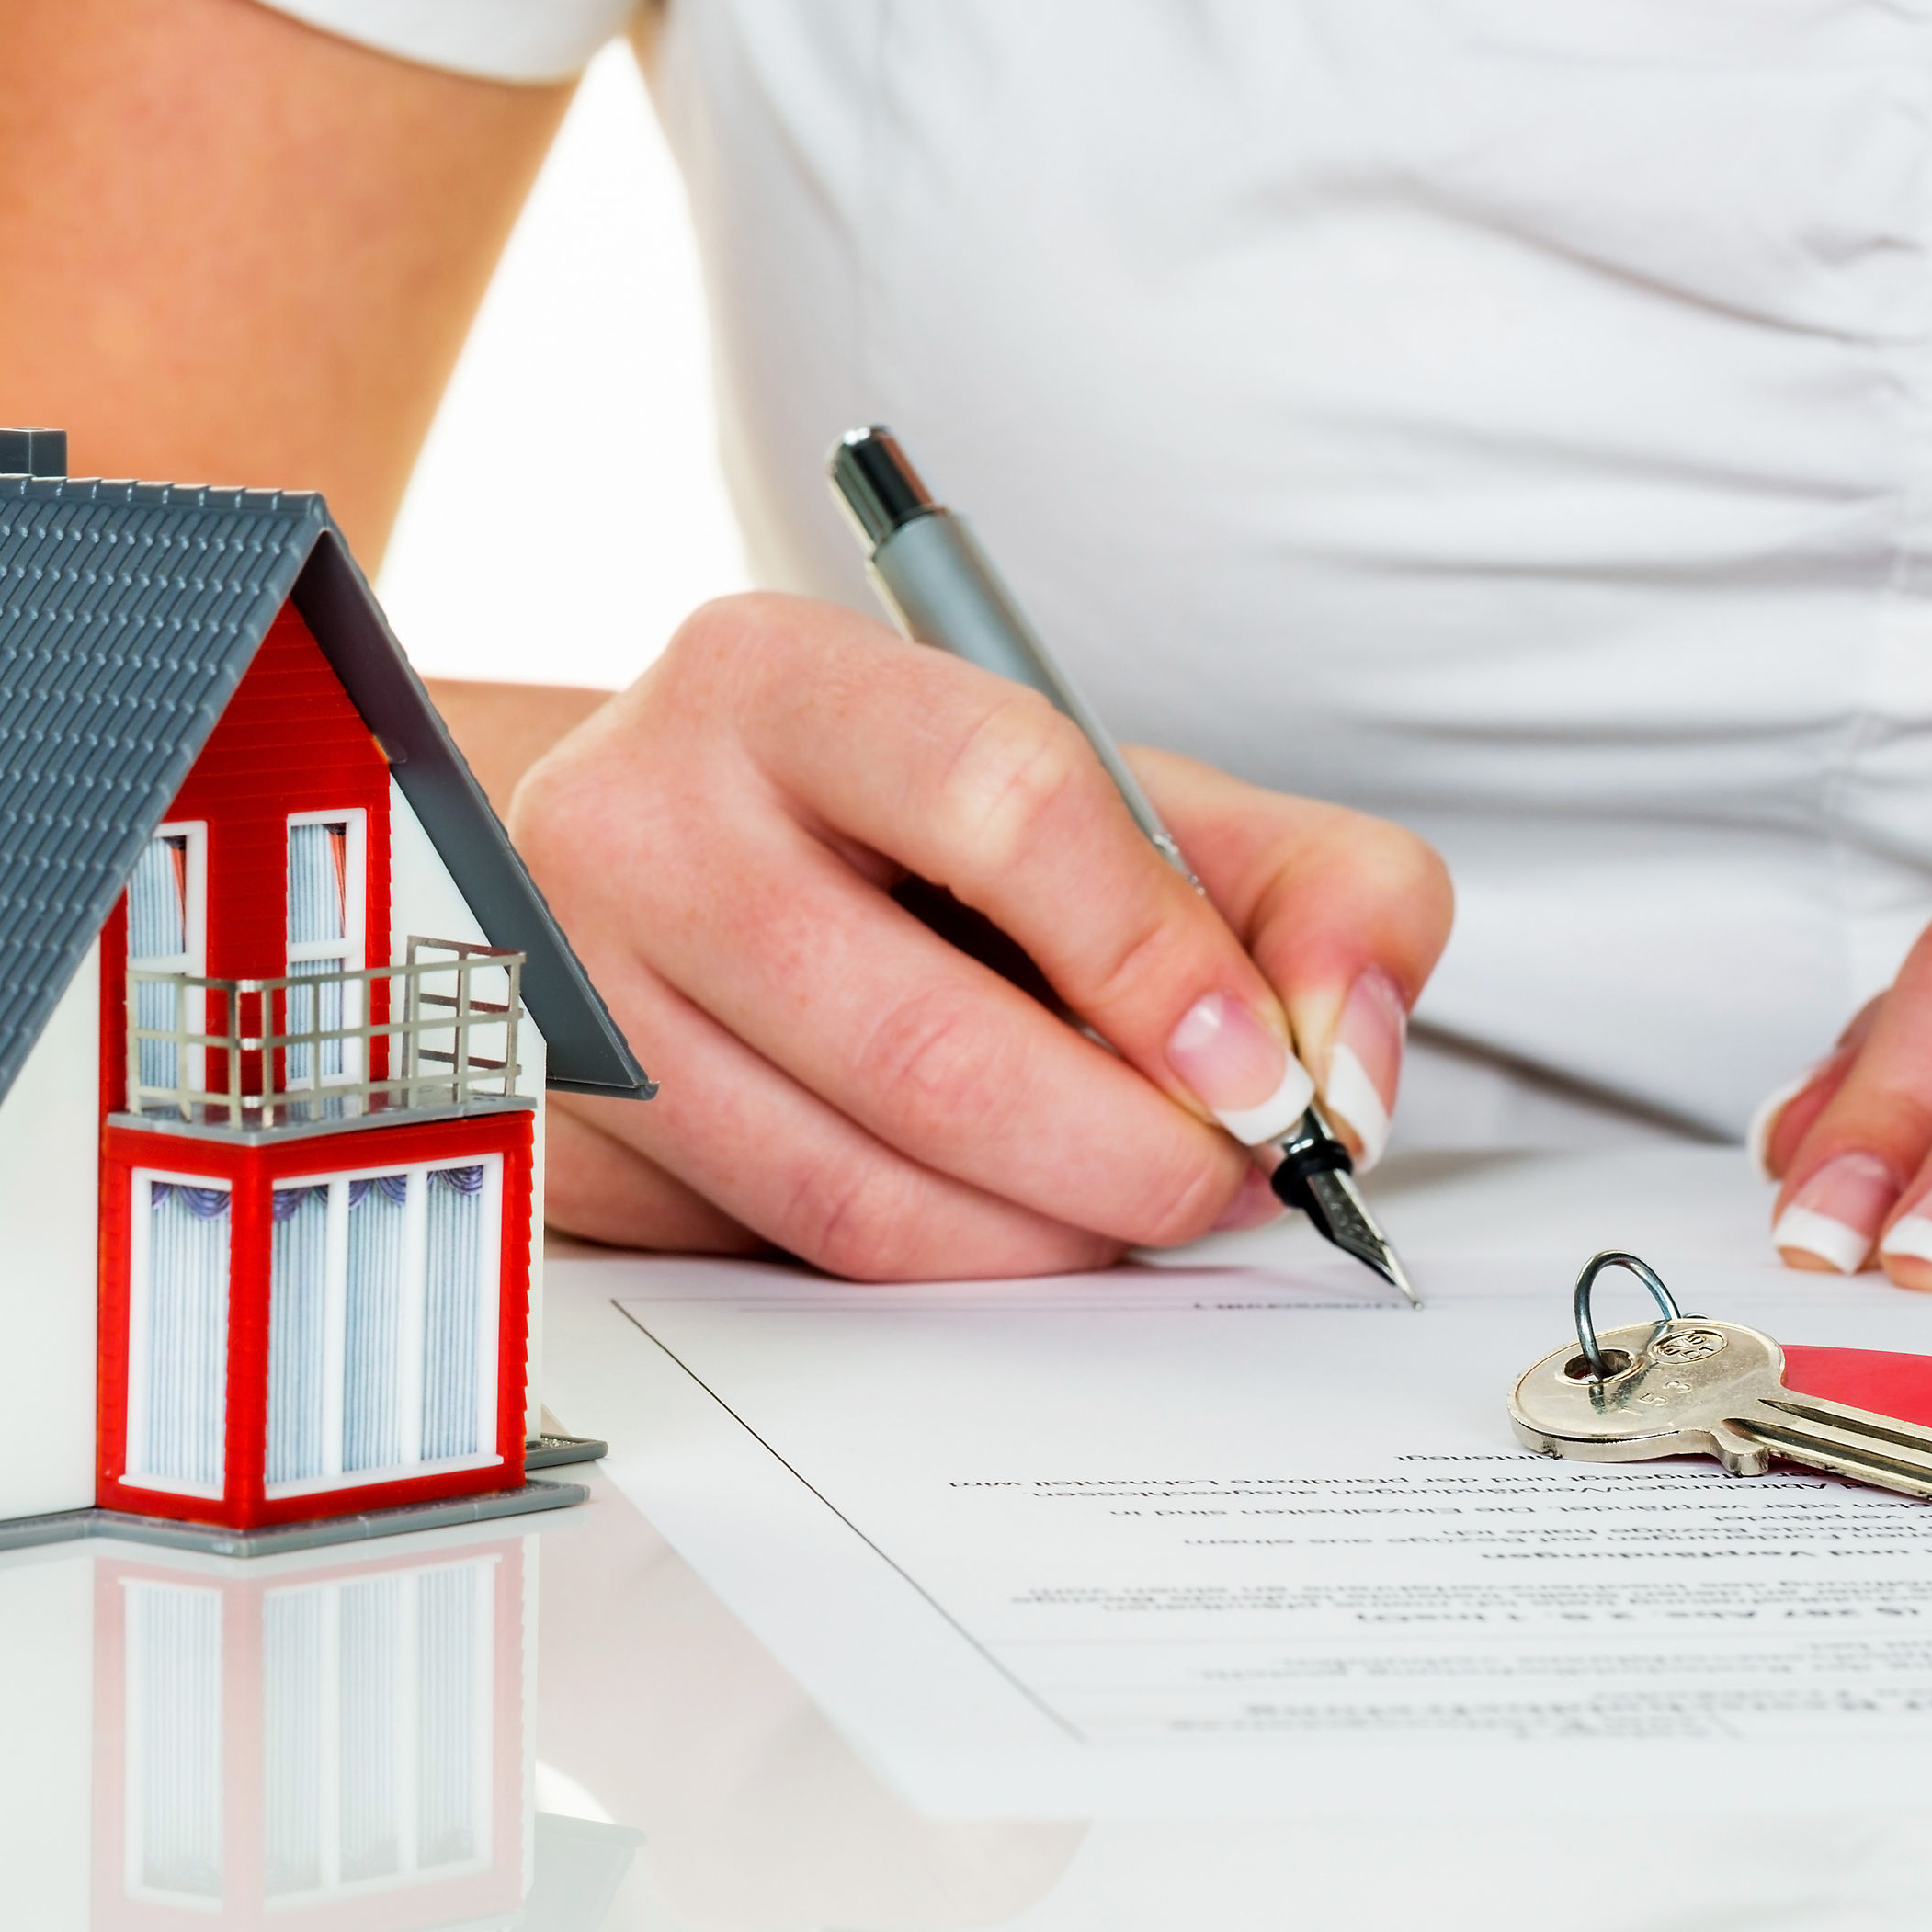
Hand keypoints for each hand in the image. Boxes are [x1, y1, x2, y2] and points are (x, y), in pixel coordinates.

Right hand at [506, 594, 1452, 1278]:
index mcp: (782, 676)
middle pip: (924, 1038)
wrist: (662, 873)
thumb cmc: (906, 833)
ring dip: (1055, 1227)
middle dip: (1127, 1147)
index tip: (1265, 1069)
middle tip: (1231, 1171)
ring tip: (1145, 1194)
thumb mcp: (1121, 799)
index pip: (999, 799)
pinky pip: (812, 1239)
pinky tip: (1031, 1219)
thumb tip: (1347, 1067)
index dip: (1159, 959)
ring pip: (862, 1175)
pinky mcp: (584, 1131)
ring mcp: (588, 987)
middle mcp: (644, 815)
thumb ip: (1302, 888)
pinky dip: (966, 1256)